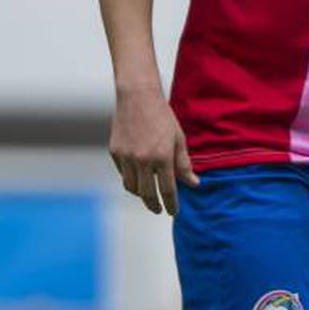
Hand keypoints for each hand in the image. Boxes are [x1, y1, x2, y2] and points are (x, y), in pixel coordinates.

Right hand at [108, 88, 196, 214]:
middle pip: (147, 193)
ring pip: (131, 187)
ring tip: (149, 195)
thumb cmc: (162, 117)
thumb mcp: (179, 140)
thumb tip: (193, 184)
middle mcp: (142, 160)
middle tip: (160, 210)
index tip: (173, 212)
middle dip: (154, 205)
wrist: (138, 97)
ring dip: (141, 194)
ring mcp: (126, 157)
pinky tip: (138, 177)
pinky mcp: (115, 152)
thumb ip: (184, 164)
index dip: (171, 204)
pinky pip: (122, 173)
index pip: (167, 190)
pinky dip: (130, 178)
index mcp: (162, 157)